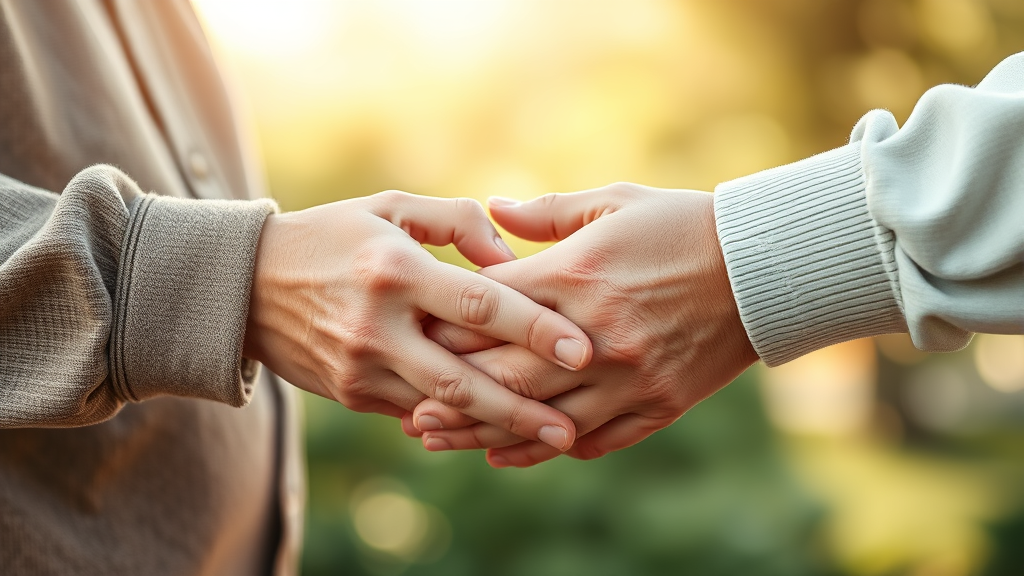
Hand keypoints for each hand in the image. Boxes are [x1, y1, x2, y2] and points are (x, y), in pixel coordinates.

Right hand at [242, 191, 592, 451]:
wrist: (244, 285)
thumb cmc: (332, 235)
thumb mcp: (390, 206)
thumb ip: (457, 221)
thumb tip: (510, 259)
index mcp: (395, 269)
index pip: (476, 304)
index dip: (532, 328)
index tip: (583, 348)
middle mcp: (378, 324)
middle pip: (461, 377)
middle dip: (520, 407)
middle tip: (572, 428)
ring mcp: (361, 365)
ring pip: (440, 406)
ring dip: (495, 426)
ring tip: (551, 438)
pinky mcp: (350, 392)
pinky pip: (413, 411)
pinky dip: (456, 421)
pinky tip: (499, 431)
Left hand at [405, 184, 757, 466]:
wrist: (764, 266)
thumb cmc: (682, 225)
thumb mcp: (613, 201)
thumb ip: (546, 211)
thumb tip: (491, 209)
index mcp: (576, 276)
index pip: (490, 310)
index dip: (445, 328)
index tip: (411, 340)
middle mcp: (594, 334)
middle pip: (504, 374)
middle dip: (450, 395)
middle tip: (408, 414)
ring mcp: (627, 376)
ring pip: (542, 417)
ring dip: (484, 432)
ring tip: (441, 443)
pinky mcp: (657, 403)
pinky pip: (594, 438)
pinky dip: (548, 449)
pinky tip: (511, 454)